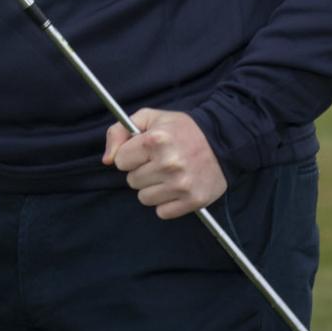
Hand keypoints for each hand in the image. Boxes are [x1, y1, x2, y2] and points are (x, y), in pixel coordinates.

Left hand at [104, 108, 227, 218]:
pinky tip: (177, 188)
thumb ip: (119, 132)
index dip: (130, 156)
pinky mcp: (194, 201)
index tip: (144, 152)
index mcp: (155, 141)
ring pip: (145, 198)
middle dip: (142, 171)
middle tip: (160, 162)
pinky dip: (167, 203)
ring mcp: (182, 185)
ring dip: (153, 188)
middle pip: (132, 181)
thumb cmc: (181, 129)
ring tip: (169, 174)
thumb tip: (107, 161)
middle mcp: (169, 164)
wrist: (224, 141)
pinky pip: (163, 212)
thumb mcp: (148, 118)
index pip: (120, 161)